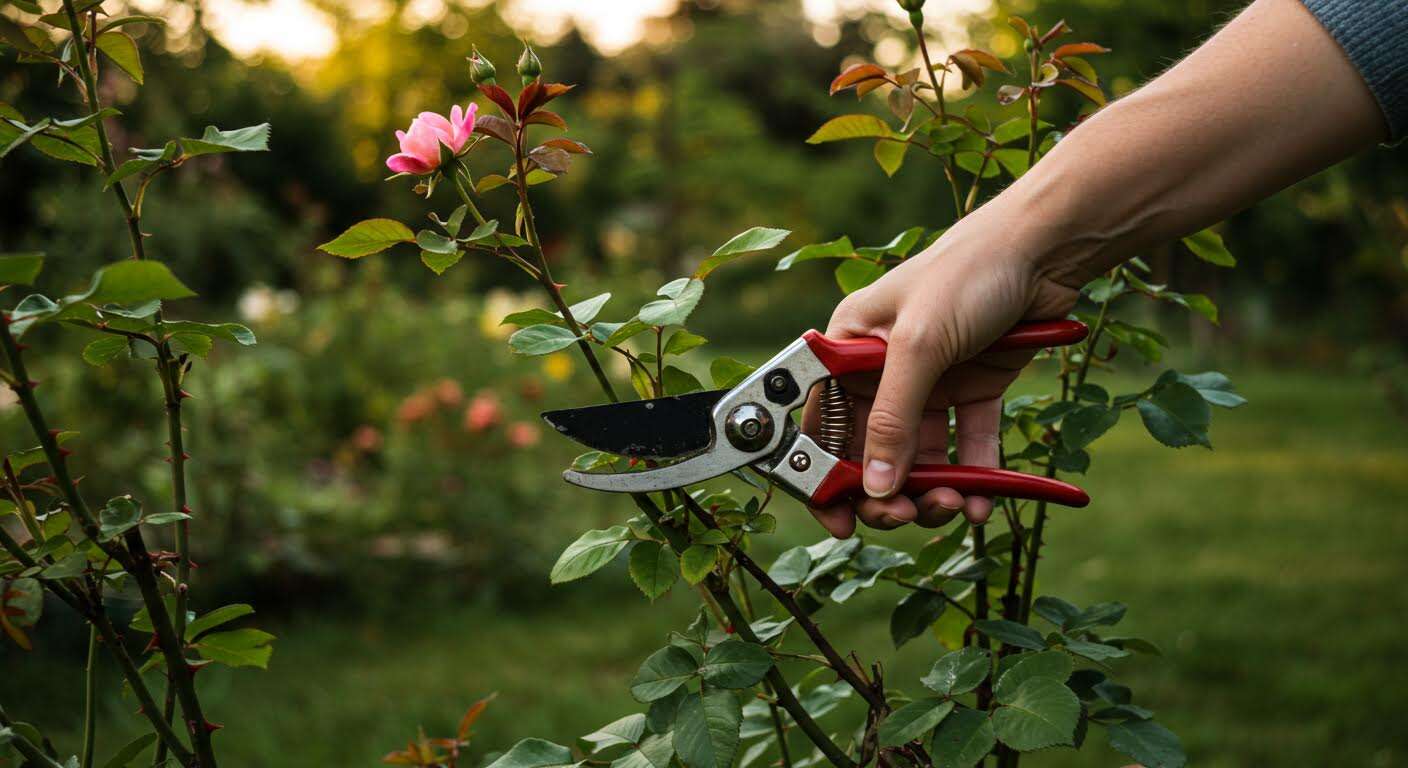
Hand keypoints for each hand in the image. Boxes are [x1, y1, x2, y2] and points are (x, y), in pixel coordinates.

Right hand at [802, 204, 1080, 537]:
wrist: (1044, 249)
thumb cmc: (967, 274)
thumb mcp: (918, 347)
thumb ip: (892, 419)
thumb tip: (874, 488)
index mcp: (849, 348)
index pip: (822, 423)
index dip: (824, 474)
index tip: (839, 521)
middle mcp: (884, 369)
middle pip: (872, 450)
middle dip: (886, 491)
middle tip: (907, 516)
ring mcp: (931, 382)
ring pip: (921, 457)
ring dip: (933, 490)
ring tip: (954, 506)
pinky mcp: (974, 388)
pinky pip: (967, 445)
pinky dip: (973, 478)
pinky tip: (981, 502)